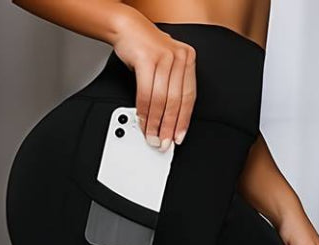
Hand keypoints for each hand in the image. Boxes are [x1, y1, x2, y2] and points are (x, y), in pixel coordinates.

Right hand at [111, 13, 195, 148]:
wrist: (128, 29)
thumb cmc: (147, 50)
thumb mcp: (166, 66)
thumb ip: (171, 88)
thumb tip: (170, 121)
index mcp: (188, 59)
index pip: (189, 97)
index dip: (183, 121)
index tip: (178, 137)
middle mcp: (179, 56)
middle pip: (176, 101)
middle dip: (168, 127)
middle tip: (163, 142)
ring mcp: (164, 56)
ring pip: (161, 100)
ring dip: (155, 123)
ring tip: (151, 136)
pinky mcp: (148, 58)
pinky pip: (147, 93)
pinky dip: (144, 112)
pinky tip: (143, 121)